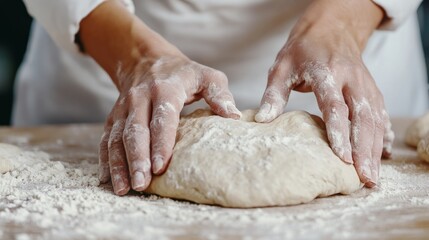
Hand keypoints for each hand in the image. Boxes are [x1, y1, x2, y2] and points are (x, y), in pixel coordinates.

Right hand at [99, 55, 239, 194]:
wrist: (146, 59)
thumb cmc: (182, 73)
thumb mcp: (206, 75)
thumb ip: (220, 94)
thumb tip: (233, 116)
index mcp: (165, 89)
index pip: (163, 118)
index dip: (161, 143)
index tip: (160, 166)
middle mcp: (139, 98)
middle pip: (136, 131)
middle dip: (137, 159)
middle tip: (142, 184)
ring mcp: (123, 108)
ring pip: (117, 137)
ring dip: (119, 164)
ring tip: (123, 188)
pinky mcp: (114, 117)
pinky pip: (106, 138)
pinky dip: (105, 159)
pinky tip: (107, 179)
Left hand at [255, 0, 393, 186]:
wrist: (330, 30)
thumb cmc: (302, 51)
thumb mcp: (281, 67)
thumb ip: (274, 95)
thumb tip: (262, 121)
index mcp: (327, 73)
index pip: (336, 107)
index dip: (340, 133)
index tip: (342, 158)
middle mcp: (351, 79)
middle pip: (362, 117)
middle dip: (364, 149)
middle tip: (364, 177)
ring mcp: (365, 84)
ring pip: (375, 118)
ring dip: (375, 148)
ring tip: (372, 175)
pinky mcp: (372, 88)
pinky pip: (381, 113)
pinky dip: (383, 135)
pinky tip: (383, 155)